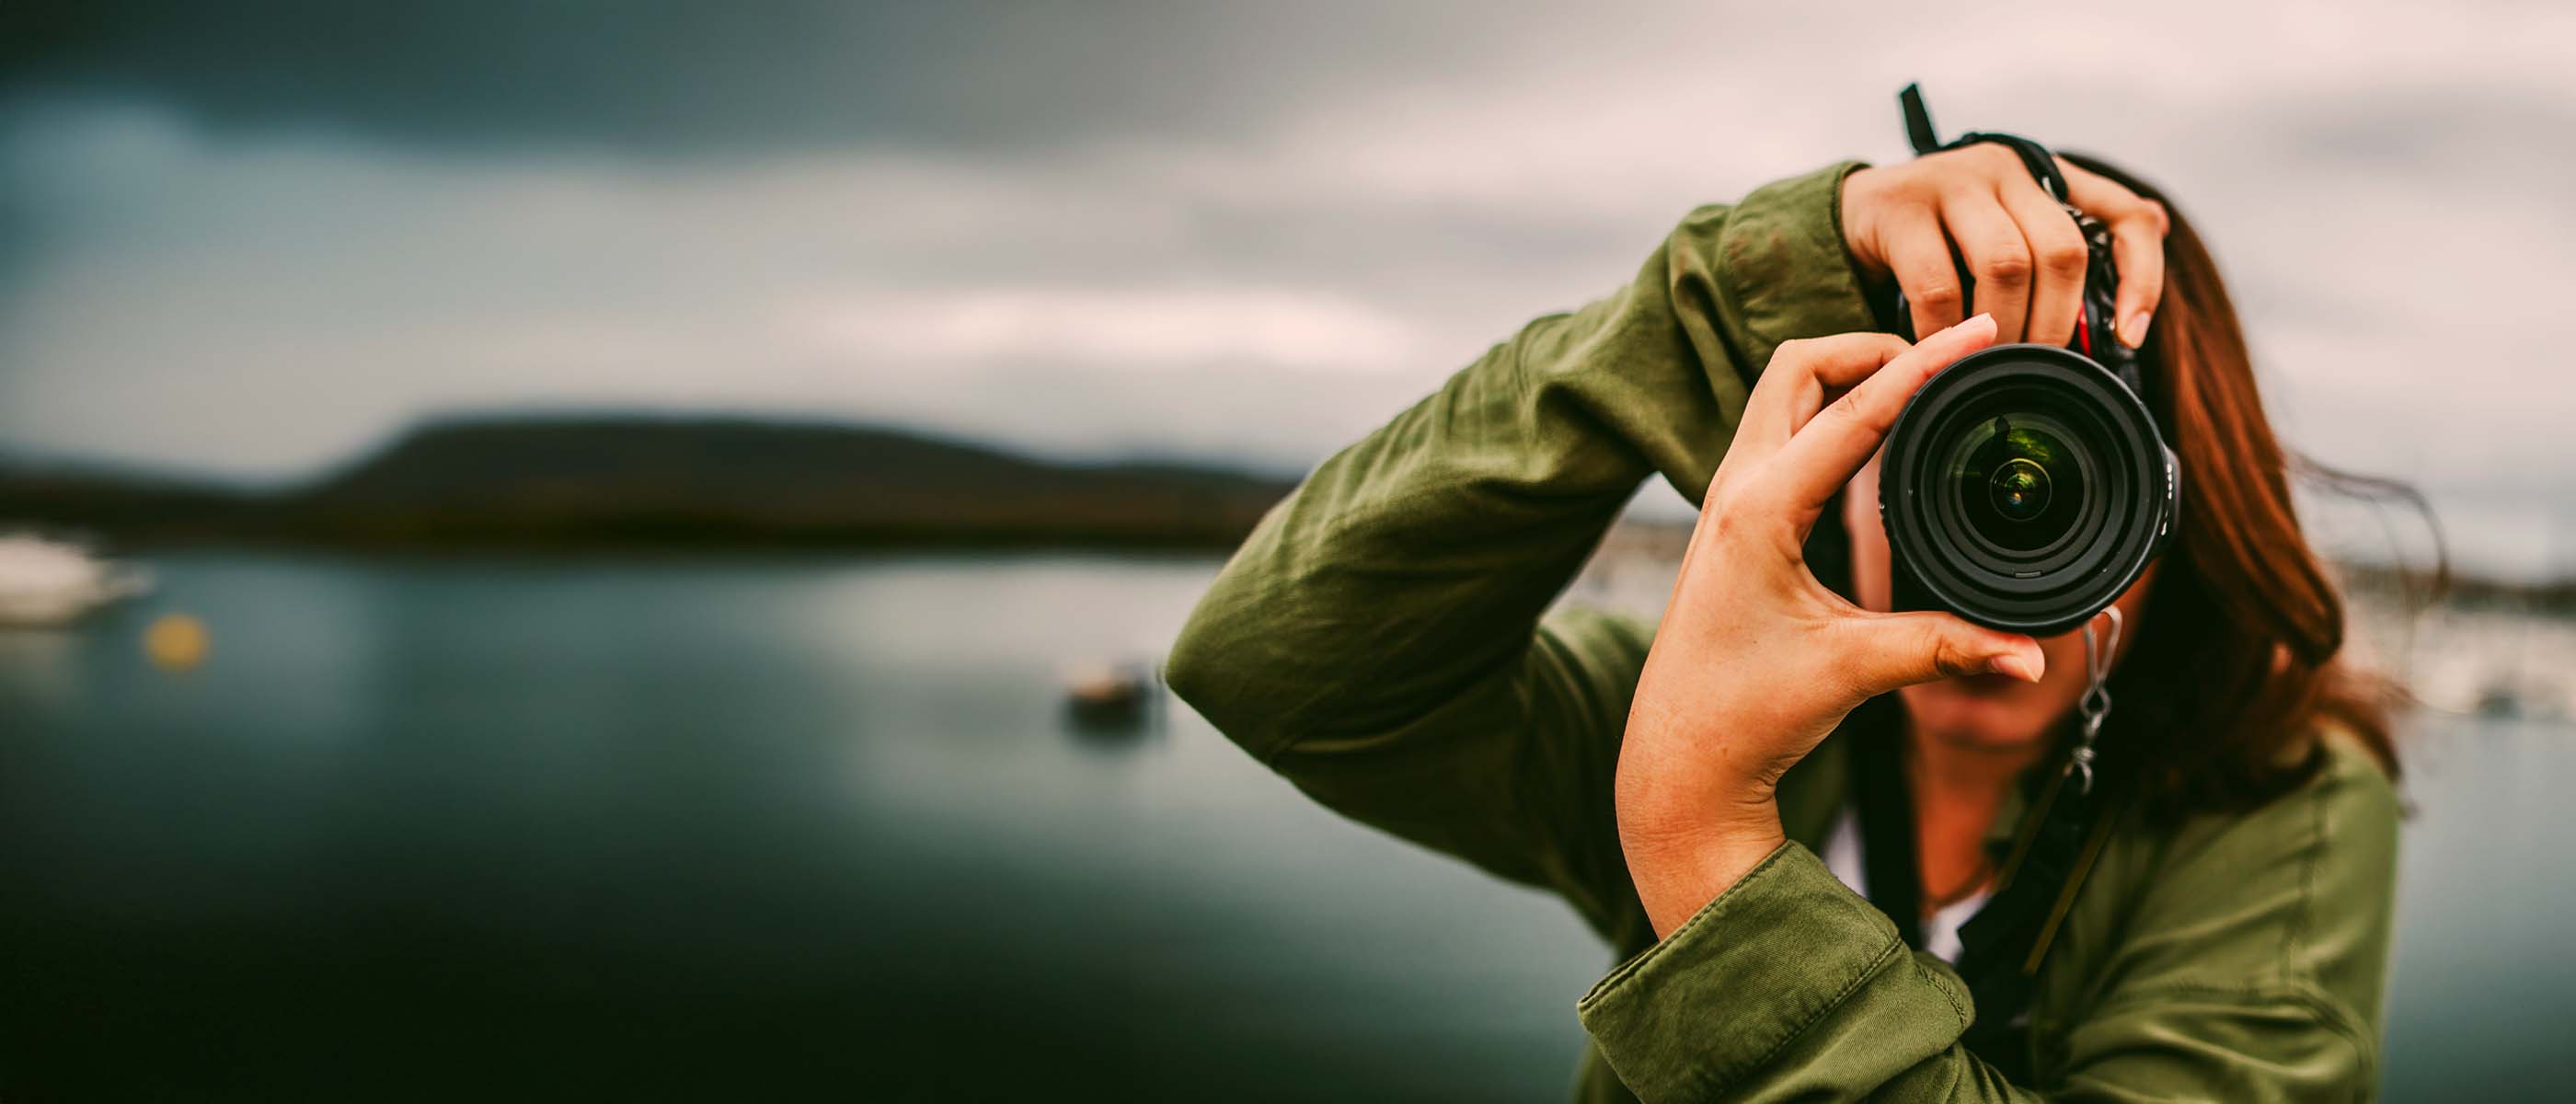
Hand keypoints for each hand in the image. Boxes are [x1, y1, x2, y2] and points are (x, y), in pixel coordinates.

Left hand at [1614, 315, 2047, 937]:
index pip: (1855, 410)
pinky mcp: (1732, 519)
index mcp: (1760, 510)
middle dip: (1873, 346)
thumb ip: (1947, 649)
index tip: (1980, 331)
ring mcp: (1727, 500)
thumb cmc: (1747, 713)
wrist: (1680, 756)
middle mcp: (1735, 489)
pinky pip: (1780, 430)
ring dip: (1847, 372)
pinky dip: (1830, 409)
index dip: (1925, 363)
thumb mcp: (1854, 673)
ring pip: (1783, 393)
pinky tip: (1877, 430)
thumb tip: (2034, 653)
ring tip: (1921, 381)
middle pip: (1801, 366)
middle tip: (1947, 356)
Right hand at [1840, 145, 2170, 348]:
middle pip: (2062, 250)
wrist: (1850, 218)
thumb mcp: (2006, 236)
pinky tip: (1939, 354)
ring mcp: (1952, 180)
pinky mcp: (1900, 206)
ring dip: (2002, 329)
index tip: (2129, 337)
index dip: (2142, 278)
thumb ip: (2064, 245)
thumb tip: (2154, 248)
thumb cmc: (1941, 240)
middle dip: (2054, 322)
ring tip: (1987, 364)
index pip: (2124, 216)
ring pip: (2005, 264)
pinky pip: (1938, 285)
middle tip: (2034, 366)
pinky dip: (1945, 333)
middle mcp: (2005, 168)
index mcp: (2044, 177)